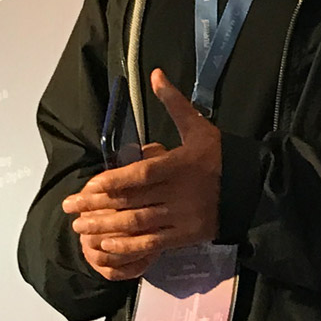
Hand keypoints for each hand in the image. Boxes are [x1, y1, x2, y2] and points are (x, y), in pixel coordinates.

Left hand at [62, 67, 224, 280]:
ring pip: (138, 224)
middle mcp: (179, 193)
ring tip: (80, 227)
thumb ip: (174, 103)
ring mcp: (181, 217)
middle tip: (70, 208)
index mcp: (180, 165)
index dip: (113, 181)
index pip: (141, 174)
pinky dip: (127, 246)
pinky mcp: (184, 236)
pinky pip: (151, 243)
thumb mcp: (199, 127)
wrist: (251, 189)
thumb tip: (156, 74)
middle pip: (132, 201)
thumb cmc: (220, 155)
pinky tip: (106, 245)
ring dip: (106, 227)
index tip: (88, 186)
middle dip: (97, 206)